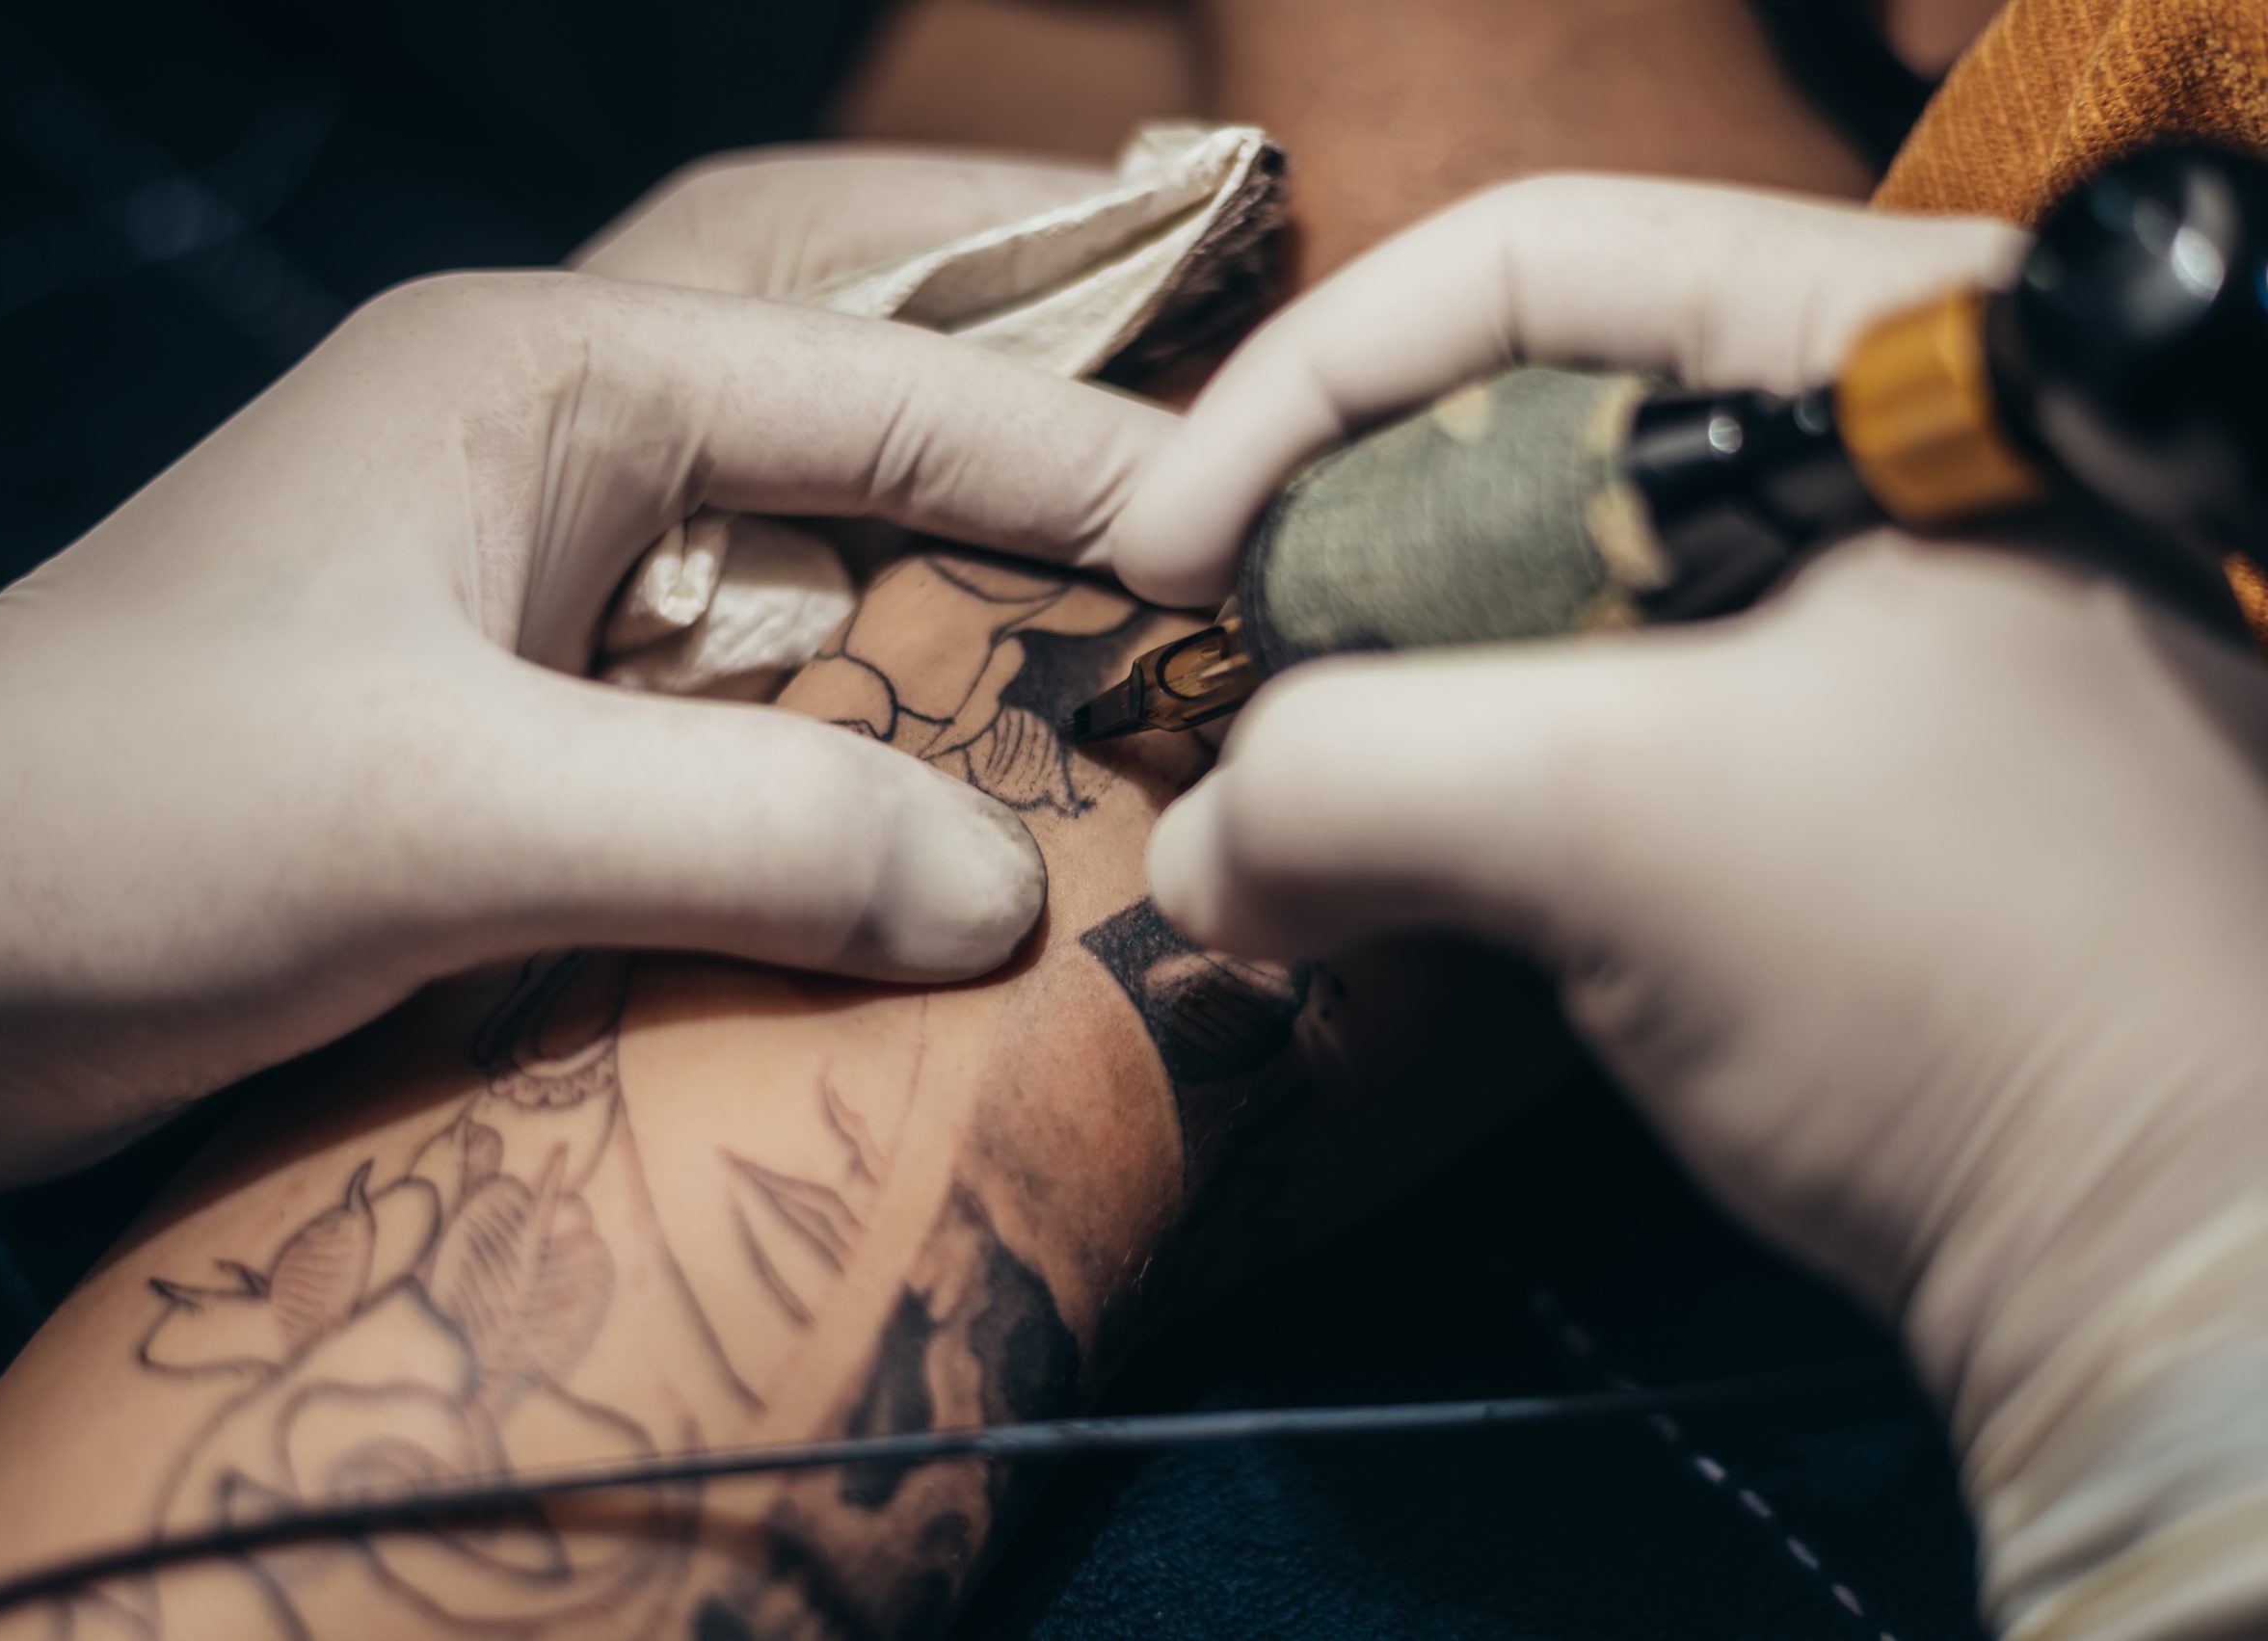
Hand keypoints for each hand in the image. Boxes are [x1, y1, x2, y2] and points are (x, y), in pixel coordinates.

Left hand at [0, 269, 1167, 1218]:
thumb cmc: (125, 826)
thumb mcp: (448, 814)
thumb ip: (750, 835)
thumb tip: (1007, 894)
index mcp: (543, 374)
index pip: (880, 382)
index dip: (1080, 453)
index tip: (1246, 534)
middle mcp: (552, 437)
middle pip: (853, 375)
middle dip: (1034, 405)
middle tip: (1216, 468)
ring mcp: (531, 568)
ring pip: (806, 523)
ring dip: (954, 557)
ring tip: (1120, 607)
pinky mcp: (514, 700)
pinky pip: (744, 670)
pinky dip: (859, 695)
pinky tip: (946, 767)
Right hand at [1119, 177, 2267, 1636]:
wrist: (2172, 1252)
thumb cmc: (1977, 983)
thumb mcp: (1620, 829)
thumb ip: (1351, 780)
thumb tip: (1198, 849)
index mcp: (1884, 362)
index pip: (1528, 266)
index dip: (1304, 388)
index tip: (1170, 555)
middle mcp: (1860, 460)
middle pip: (1503, 435)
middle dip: (1324, 578)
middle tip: (1216, 704)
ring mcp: (1835, 621)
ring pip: (1519, 601)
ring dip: (1370, 717)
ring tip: (1275, 838)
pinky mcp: (1800, 768)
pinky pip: (1567, 734)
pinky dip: (1447, 809)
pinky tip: (1367, 907)